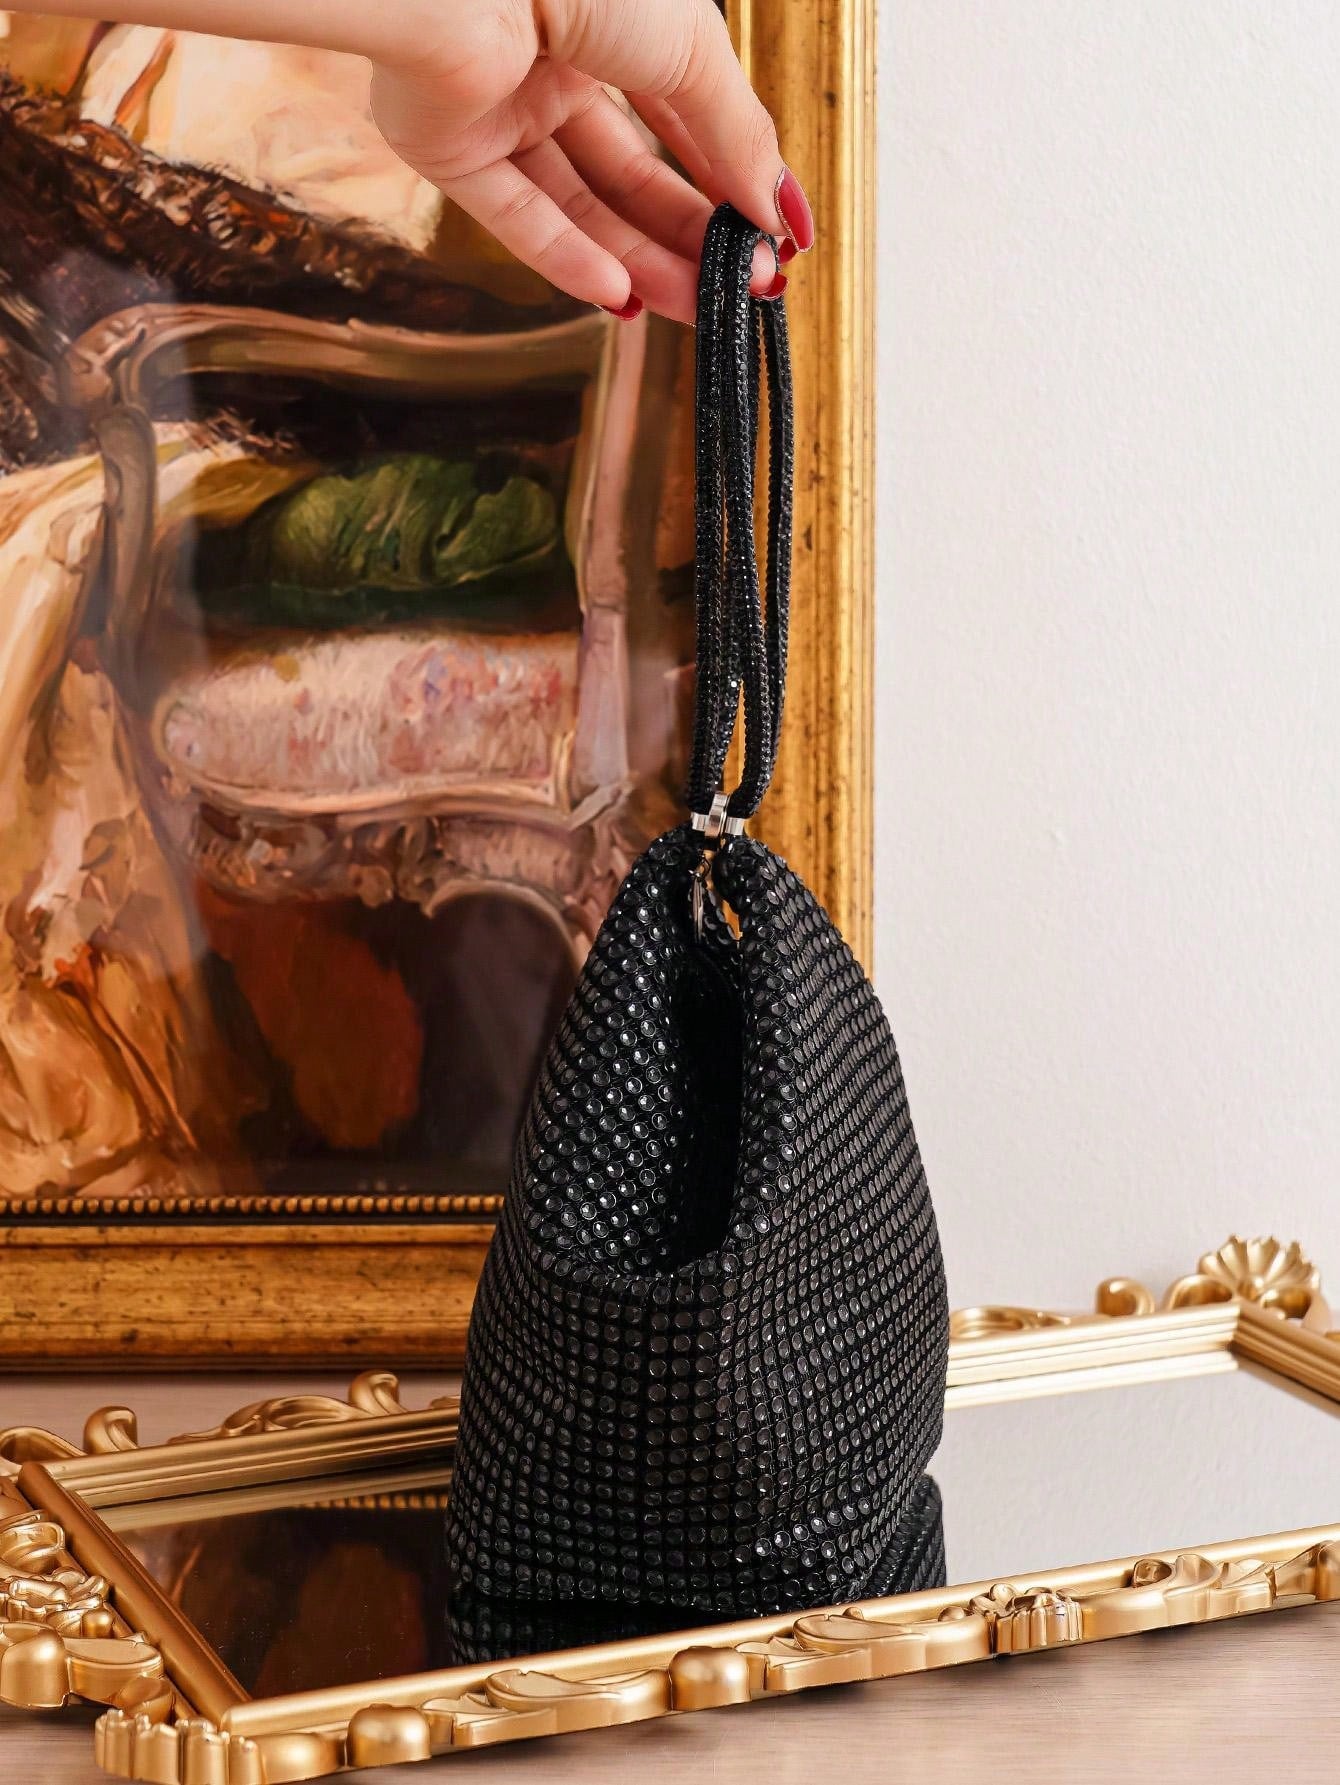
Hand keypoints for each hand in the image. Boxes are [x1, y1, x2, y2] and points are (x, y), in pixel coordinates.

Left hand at [370, 0, 814, 322]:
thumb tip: (778, 210)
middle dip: (692, 236)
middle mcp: (556, 63)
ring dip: (641, 262)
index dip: (729, 180)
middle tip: (746, 287)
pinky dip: (567, 260)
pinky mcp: (449, 145)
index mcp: (616, 21)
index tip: (775, 240)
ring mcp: (501, 106)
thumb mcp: (692, 51)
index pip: (681, 119)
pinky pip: (517, 215)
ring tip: (700, 308)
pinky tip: (620, 297)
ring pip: (580, 204)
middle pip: (632, 174)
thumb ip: (736, 136)